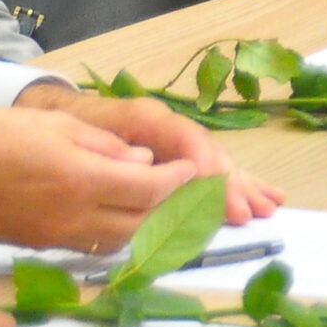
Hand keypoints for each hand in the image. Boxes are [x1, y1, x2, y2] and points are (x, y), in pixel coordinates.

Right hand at [0, 108, 191, 251]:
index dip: (181, 179)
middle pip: (142, 221)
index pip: (151, 189)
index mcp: (81, 179)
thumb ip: (107, 144)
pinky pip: (92, 244)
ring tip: (157, 195)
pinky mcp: (40, 244)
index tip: (195, 168)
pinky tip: (119, 208)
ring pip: (120, 239)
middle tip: (186, 183)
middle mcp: (72, 216)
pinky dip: (115, 229)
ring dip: (145, 220)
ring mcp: (54, 236)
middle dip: (171, 204)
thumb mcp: (57, 125)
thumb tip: (144, 158)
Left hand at [17, 82, 282, 225]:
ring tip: (269, 206)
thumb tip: (143, 165)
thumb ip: (112, 145)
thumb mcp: (80, 131)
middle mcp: (170, 130)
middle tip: (247, 212)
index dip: (203, 164)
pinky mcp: (178, 159)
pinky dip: (238, 182)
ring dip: (243, 185)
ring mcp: (177, 144)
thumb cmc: (67, 125)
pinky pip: (212, 170)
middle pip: (209, 154)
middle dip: (230, 183)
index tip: (215, 188)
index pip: (187, 139)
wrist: (56, 114)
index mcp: (149, 119)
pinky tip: (265, 194)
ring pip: (217, 163)